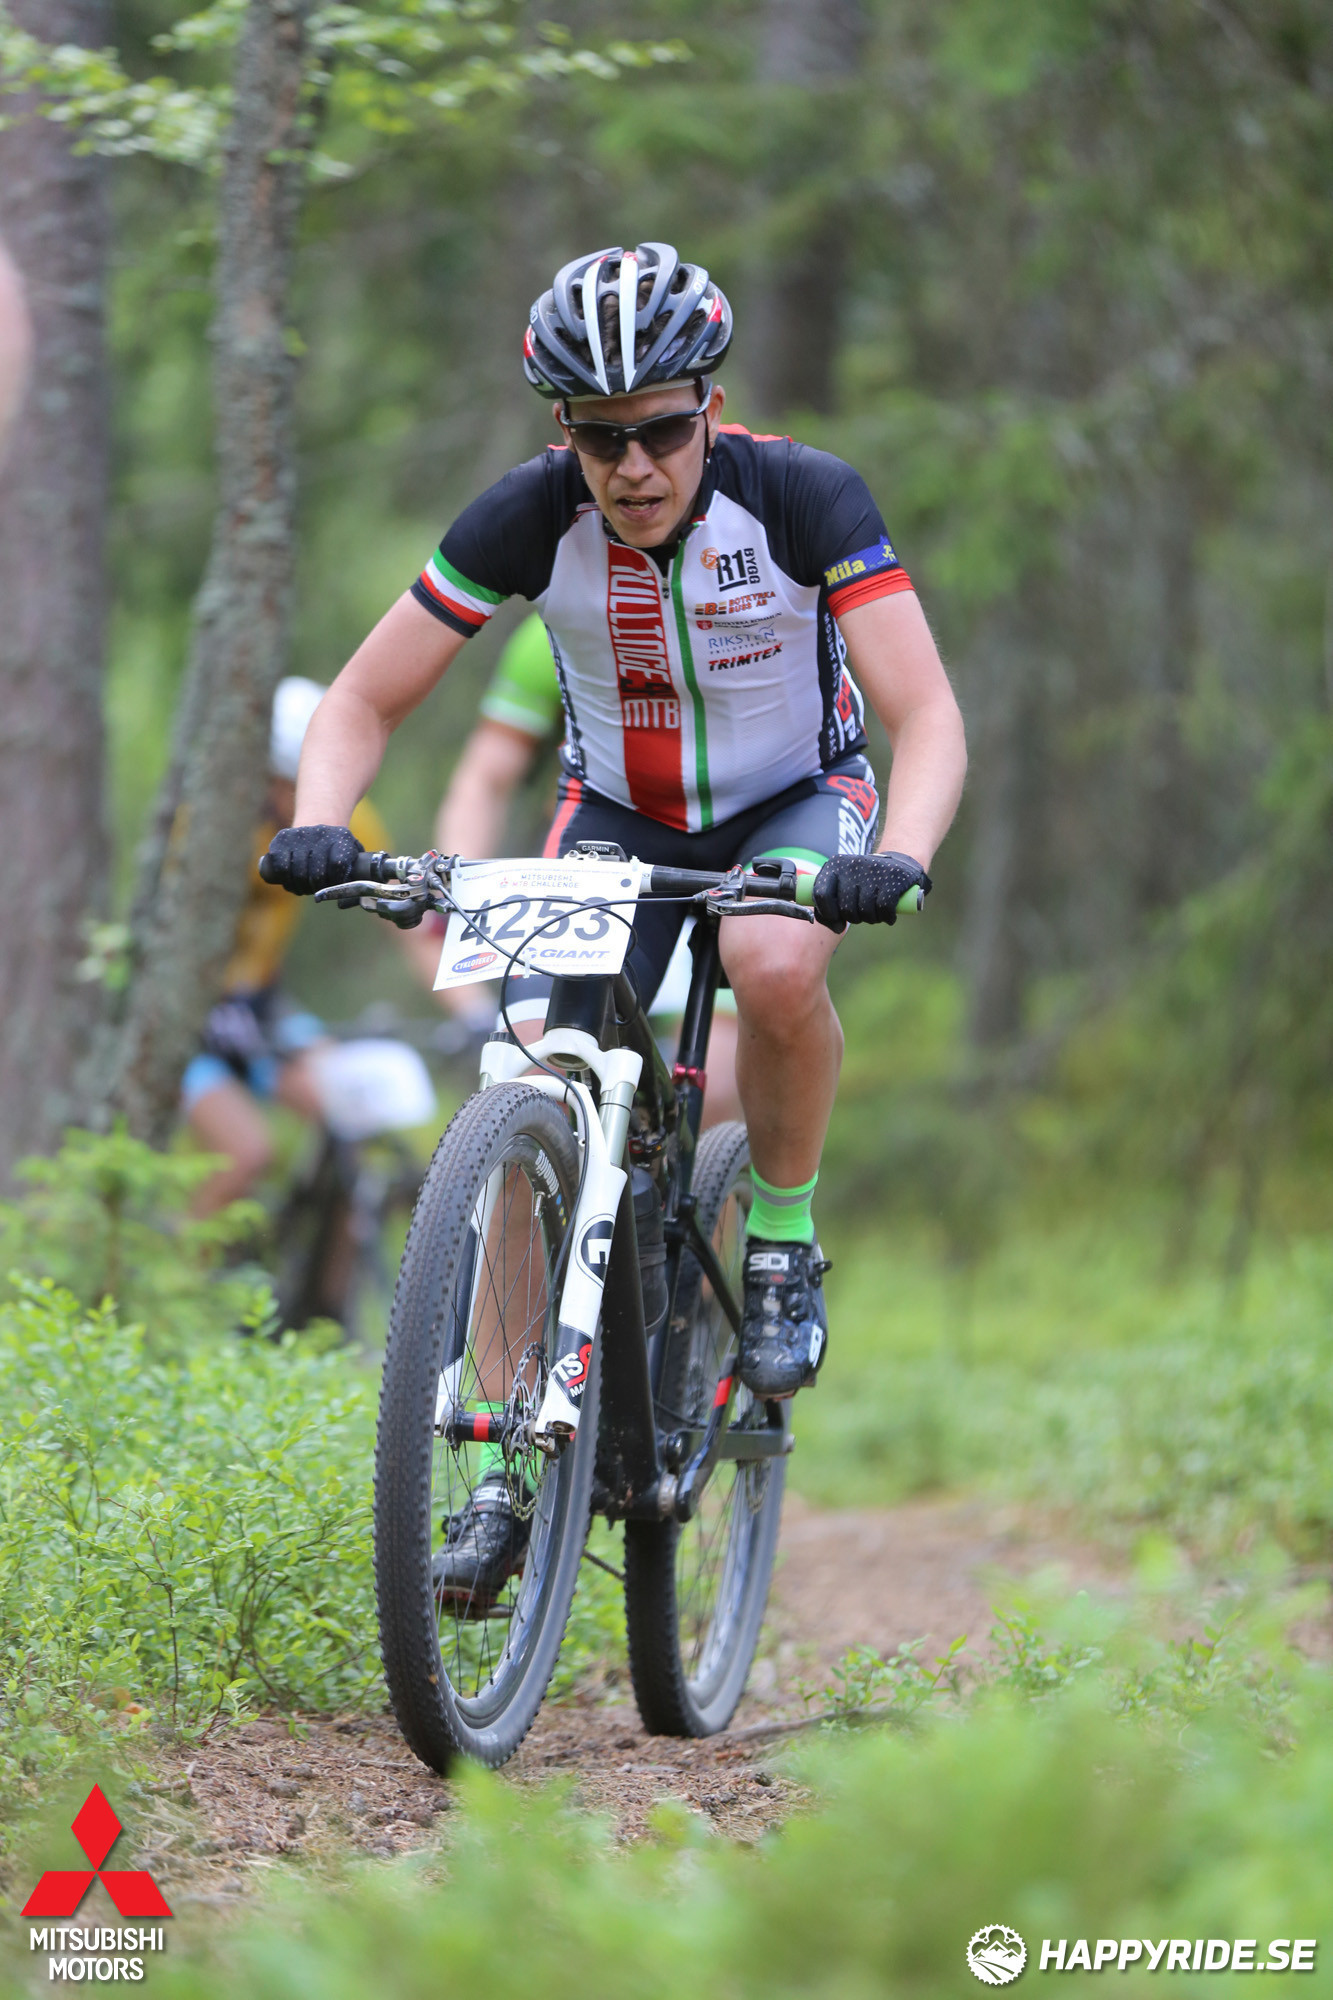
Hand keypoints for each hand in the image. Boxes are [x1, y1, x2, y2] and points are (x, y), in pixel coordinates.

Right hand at [259, 824, 363, 895]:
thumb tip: (341, 905)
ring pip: (298, 872)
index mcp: (342, 837)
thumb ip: (355, 881)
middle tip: (317, 891)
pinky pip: (281, 867)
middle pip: (317, 873)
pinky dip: (285, 880)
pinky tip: (290, 882)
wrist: (317, 828)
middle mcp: (321, 832)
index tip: (334, 888)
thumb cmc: (338, 852)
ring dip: (301, 887)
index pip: (338, 864)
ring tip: (304, 888)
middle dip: (317, 888)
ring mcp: (299, 834)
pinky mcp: (281, 838)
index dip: (336, 882)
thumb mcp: (352, 859)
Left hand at [811, 851, 930, 929]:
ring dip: (872, 919)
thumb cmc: (864, 881)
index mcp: (834, 865)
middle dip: (855, 918)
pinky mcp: (892, 877)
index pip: (821, 894)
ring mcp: (872, 869)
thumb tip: (836, 927)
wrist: (899, 862)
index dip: (828, 913)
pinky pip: (884, 909)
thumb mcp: (843, 886)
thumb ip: (829, 906)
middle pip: (846, 909)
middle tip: (862, 912)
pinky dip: (887, 917)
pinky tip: (888, 914)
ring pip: (865, 911)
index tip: (838, 919)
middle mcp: (852, 864)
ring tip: (876, 911)